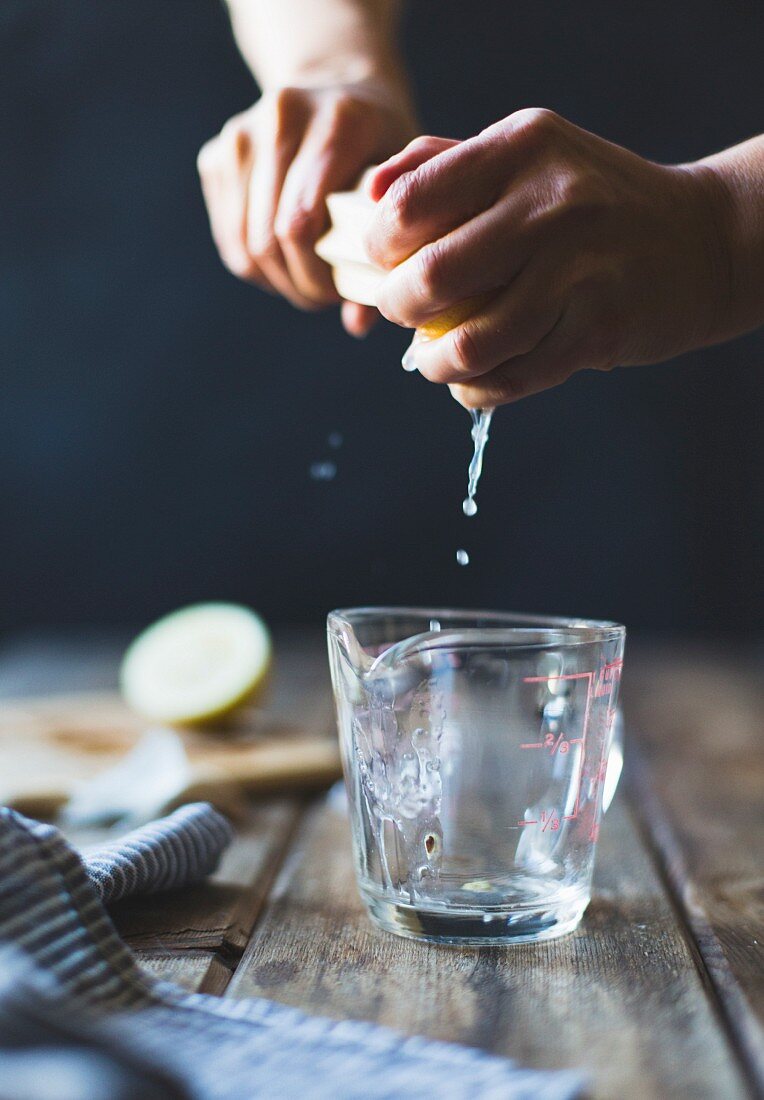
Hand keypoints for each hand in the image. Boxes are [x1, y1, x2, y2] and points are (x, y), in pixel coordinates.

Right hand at [198, 80, 415, 334]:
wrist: (339, 87)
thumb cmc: (385, 149)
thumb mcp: (406, 187)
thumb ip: (389, 250)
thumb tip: (356, 325)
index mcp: (338, 121)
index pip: (302, 222)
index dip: (318, 276)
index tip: (339, 292)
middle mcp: (282, 117)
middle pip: (270, 238)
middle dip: (297, 284)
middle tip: (323, 295)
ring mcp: (241, 134)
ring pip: (244, 245)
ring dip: (276, 280)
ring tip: (306, 281)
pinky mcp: (217, 154)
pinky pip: (229, 239)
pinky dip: (257, 265)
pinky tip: (286, 259)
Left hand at [365, 109, 729, 405]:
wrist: (699, 240)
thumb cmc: (589, 201)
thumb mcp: (526, 156)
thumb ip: (443, 164)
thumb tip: (371, 193)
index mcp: (521, 149)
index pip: (410, 205)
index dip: (379, 246)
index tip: (386, 263)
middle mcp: (552, 203)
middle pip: (432, 278)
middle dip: (398, 308)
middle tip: (405, 313)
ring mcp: (581, 269)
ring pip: (472, 342)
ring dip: (436, 364)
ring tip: (433, 359)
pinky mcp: (600, 328)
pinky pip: (514, 377)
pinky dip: (477, 390)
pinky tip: (472, 382)